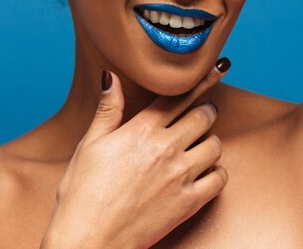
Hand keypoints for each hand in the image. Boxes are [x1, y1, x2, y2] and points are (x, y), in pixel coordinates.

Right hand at [40, 59, 229, 248]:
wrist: (88, 241)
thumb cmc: (83, 193)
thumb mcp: (91, 144)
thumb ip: (108, 108)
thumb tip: (110, 76)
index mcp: (142, 129)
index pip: (179, 97)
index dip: (201, 81)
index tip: (217, 70)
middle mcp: (165, 147)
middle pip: (203, 115)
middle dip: (206, 110)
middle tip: (204, 112)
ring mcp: (180, 175)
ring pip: (215, 144)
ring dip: (211, 140)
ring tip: (201, 143)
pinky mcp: (188, 202)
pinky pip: (219, 178)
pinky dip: (217, 172)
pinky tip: (205, 172)